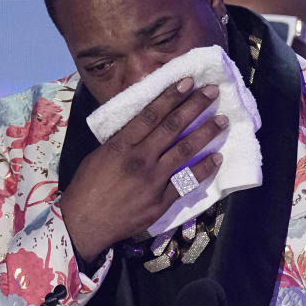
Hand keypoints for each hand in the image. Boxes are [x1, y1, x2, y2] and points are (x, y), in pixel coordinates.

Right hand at [59, 77, 226, 260]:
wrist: (84, 223)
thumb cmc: (87, 187)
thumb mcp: (100, 155)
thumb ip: (123, 141)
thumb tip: (143, 126)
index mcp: (121, 145)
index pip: (150, 114)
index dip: (171, 96)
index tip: (188, 82)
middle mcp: (140, 159)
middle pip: (172, 127)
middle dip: (194, 107)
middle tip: (212, 92)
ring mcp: (153, 180)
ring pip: (184, 151)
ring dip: (205, 133)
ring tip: (221, 120)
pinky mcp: (161, 201)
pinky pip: (187, 182)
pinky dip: (203, 169)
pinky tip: (217, 158)